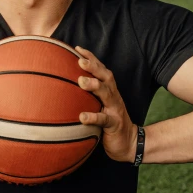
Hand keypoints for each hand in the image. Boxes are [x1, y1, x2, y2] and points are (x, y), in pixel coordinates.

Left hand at [75, 45, 137, 162]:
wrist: (129, 143)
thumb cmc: (108, 124)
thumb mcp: (98, 107)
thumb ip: (88, 98)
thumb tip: (63, 89)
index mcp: (109, 91)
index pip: (101, 70)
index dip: (91, 58)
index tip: (77, 49)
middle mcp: (113, 97)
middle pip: (105, 77)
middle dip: (94, 67)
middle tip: (79, 61)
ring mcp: (115, 109)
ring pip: (107, 94)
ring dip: (94, 86)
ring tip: (81, 81)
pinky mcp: (115, 124)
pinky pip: (104, 120)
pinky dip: (93, 117)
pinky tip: (82, 117)